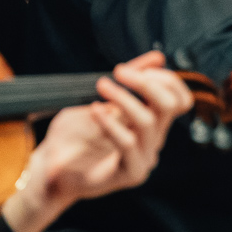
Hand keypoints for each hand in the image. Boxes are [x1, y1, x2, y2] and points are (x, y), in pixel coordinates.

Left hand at [0, 50, 192, 231]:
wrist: (51, 171)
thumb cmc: (75, 135)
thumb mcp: (104, 99)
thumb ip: (131, 81)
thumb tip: (157, 57)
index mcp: (153, 123)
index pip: (180, 100)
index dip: (166, 79)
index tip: (140, 69)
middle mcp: (153, 140)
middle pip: (169, 105)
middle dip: (146, 82)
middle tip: (119, 71)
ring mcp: (144, 158)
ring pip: (147, 121)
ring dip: (123, 98)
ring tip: (102, 86)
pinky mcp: (130, 174)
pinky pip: (128, 143)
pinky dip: (111, 123)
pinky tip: (95, 110)